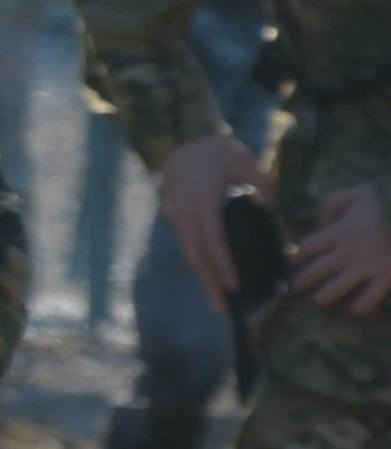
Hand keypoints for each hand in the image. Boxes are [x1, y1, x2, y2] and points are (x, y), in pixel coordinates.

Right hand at [159, 129, 274, 313]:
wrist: (179, 140)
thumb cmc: (216, 150)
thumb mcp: (244, 159)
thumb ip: (263, 183)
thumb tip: (273, 206)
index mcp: (203, 200)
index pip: (213, 240)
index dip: (223, 264)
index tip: (235, 286)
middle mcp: (186, 211)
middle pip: (196, 255)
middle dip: (209, 283)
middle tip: (223, 309)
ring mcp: (176, 214)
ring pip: (190, 251)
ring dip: (203, 276)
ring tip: (218, 298)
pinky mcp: (174, 215)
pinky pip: (188, 242)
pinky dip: (200, 260)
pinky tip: (212, 272)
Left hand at [292, 182, 390, 314]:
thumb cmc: (382, 201)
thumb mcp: (353, 195)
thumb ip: (331, 205)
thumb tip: (323, 225)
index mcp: (338, 232)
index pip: (307, 247)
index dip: (296, 255)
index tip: (289, 262)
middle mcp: (348, 252)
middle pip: (317, 270)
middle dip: (303, 280)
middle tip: (295, 288)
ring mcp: (367, 266)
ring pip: (339, 286)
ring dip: (326, 295)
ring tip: (318, 301)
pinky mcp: (386, 276)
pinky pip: (372, 296)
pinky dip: (362, 305)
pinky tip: (354, 309)